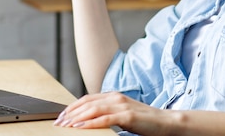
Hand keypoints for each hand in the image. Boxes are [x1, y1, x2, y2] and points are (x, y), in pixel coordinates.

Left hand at [53, 92, 172, 135]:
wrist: (166, 122)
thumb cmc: (145, 121)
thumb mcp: (123, 114)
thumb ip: (108, 112)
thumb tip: (88, 119)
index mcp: (114, 96)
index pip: (87, 99)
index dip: (72, 107)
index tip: (61, 117)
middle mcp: (116, 98)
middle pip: (87, 103)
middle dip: (70, 113)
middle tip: (58, 123)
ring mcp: (122, 106)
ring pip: (93, 109)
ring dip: (76, 118)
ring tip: (65, 126)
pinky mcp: (128, 117)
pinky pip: (105, 119)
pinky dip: (90, 123)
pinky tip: (80, 128)